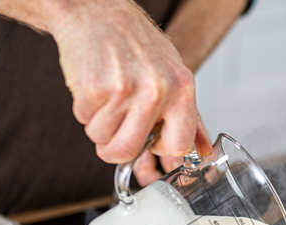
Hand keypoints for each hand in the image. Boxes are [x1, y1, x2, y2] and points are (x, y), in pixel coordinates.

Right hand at [49, 0, 211, 164]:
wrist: (97, 11)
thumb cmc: (136, 44)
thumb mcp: (174, 74)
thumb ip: (189, 116)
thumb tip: (202, 150)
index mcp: (182, 89)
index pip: (178, 146)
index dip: (160, 150)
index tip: (151, 142)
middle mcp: (156, 90)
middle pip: (129, 150)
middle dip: (115, 149)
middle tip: (113, 136)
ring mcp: (124, 90)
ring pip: (102, 137)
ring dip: (98, 125)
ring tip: (107, 97)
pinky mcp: (94, 87)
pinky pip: (83, 119)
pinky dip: (84, 108)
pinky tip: (93, 85)